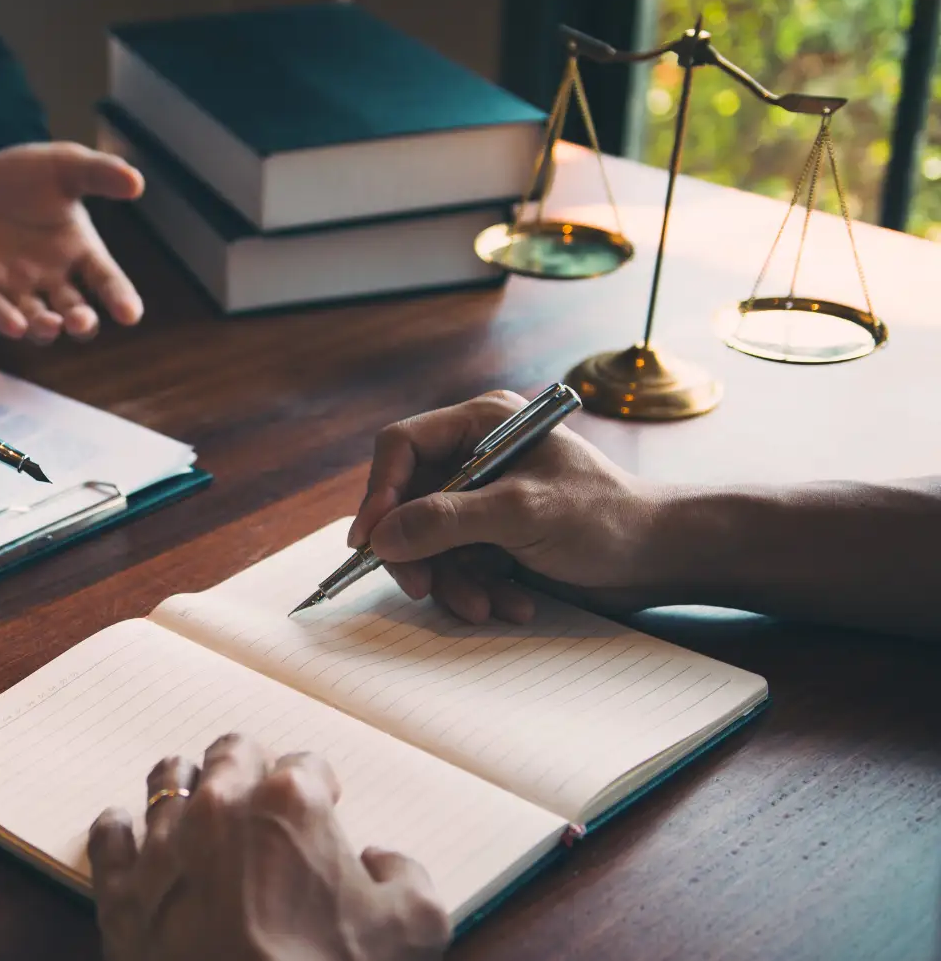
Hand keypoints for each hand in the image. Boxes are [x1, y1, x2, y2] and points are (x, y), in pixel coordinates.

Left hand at [0, 141, 145, 344]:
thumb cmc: (22, 177)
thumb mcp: (63, 165)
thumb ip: (99, 172)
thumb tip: (136, 182)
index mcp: (80, 252)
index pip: (107, 282)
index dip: (120, 299)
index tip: (130, 315)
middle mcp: (52, 278)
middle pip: (76, 312)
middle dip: (81, 322)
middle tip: (81, 321)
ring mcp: (16, 290)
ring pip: (38, 321)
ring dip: (45, 327)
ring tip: (50, 324)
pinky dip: (4, 320)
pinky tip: (14, 326)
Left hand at [88, 735, 448, 960]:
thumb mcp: (413, 926)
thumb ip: (405, 875)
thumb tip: (380, 862)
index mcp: (290, 803)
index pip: (307, 764)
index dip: (321, 786)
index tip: (324, 803)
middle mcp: (220, 807)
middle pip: (230, 756)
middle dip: (249, 768)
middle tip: (259, 794)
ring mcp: (164, 845)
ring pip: (167, 780)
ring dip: (187, 785)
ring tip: (195, 801)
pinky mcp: (122, 888)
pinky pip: (110, 834)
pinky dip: (122, 829)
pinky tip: (132, 833)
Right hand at [347, 391, 667, 623]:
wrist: (660, 559)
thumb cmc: (606, 518)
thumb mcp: (522, 514)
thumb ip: (447, 520)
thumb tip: (381, 536)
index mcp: (482, 424)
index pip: (402, 447)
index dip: (379, 493)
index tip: (370, 542)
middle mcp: (476, 456)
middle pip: (408, 501)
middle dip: (418, 552)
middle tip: (422, 589)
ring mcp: (485, 498)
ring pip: (429, 541)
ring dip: (452, 581)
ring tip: (486, 606)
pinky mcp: (495, 536)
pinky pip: (456, 564)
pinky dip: (475, 589)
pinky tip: (511, 603)